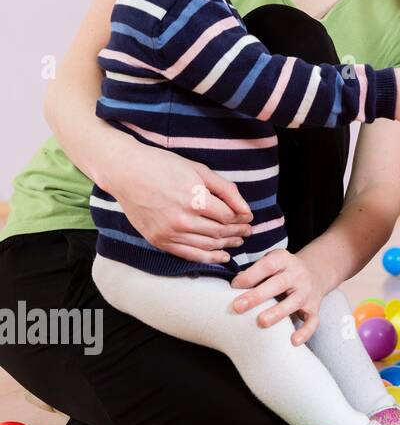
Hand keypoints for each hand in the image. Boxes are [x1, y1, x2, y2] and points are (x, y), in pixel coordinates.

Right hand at [104, 144, 252, 263]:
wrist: (126, 173)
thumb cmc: (164, 166)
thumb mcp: (200, 171)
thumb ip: (227, 190)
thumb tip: (246, 210)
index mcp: (194, 200)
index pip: (228, 217)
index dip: (242, 219)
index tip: (248, 217)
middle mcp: (182, 220)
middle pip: (219, 232)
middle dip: (238, 232)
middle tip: (248, 231)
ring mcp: (168, 233)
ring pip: (207, 245)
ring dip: (226, 245)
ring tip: (238, 242)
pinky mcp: (158, 240)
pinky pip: (188, 255)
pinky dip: (208, 258)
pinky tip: (221, 256)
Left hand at [230, 249, 323, 345]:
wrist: (315, 273)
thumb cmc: (281, 271)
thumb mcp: (270, 262)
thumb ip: (254, 272)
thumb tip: (235, 285)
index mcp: (284, 260)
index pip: (268, 265)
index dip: (251, 275)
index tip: (233, 286)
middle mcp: (298, 274)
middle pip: (279, 283)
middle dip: (258, 296)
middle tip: (238, 307)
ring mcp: (307, 292)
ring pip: (295, 301)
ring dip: (278, 312)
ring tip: (262, 322)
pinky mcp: (314, 308)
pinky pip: (312, 320)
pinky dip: (305, 331)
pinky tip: (293, 341)